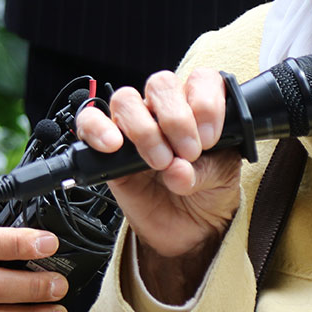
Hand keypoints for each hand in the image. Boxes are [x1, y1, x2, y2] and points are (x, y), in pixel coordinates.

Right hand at [75, 69, 239, 302]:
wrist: (188, 231)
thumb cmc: (208, 195)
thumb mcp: (222, 181)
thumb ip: (207, 171)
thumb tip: (178, 169)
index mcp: (198, 108)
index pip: (200, 80)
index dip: (205, 103)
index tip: (210, 138)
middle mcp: (164, 110)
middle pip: (160, 84)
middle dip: (176, 119)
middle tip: (188, 153)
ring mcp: (134, 127)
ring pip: (126, 99)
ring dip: (144, 129)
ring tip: (159, 162)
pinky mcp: (107, 149)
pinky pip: (89, 123)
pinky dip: (98, 129)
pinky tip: (114, 146)